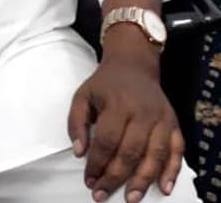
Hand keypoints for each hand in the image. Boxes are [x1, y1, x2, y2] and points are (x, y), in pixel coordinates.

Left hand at [68, 57, 183, 201]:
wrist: (133, 64)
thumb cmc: (106, 83)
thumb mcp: (83, 95)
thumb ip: (76, 123)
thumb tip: (79, 152)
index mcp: (117, 104)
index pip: (107, 141)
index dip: (97, 163)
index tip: (89, 180)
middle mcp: (141, 112)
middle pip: (130, 151)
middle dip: (115, 177)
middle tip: (102, 194)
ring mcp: (161, 118)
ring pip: (154, 155)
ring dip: (142, 180)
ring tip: (131, 198)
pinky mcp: (173, 123)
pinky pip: (177, 150)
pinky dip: (172, 170)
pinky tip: (164, 187)